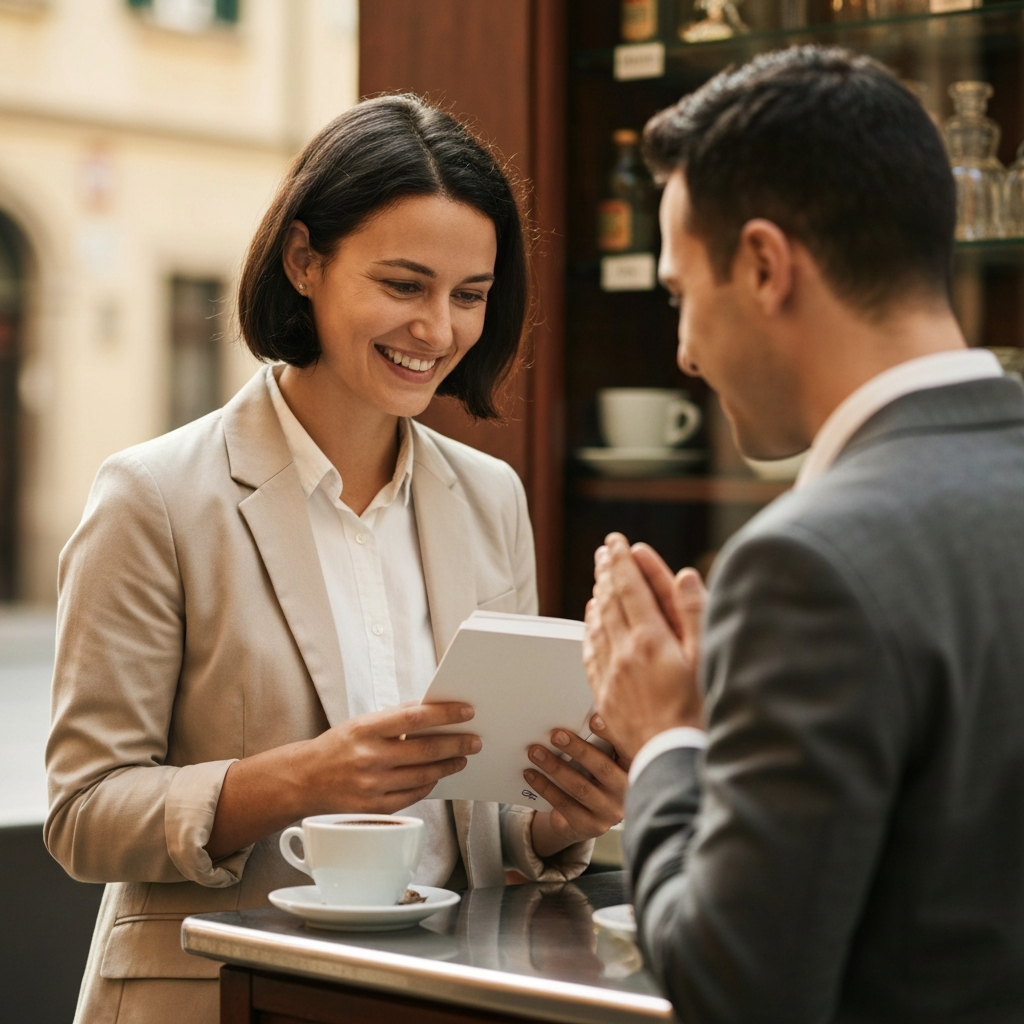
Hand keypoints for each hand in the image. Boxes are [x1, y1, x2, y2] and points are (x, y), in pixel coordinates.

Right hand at [205, 701, 478, 859]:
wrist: (304, 780)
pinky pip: (413, 795)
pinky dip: (430, 783)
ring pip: (423, 775)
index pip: (414, 718)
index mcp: (365, 729)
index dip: (444, 714)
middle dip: (456, 744)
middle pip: (425, 750)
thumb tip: (435, 711)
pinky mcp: (374, 807)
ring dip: (448, 765)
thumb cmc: (338, 746)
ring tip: (462, 757)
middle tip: (475, 740)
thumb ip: (395, 719)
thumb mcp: (362, 723)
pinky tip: (438, 774)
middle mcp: (369, 758)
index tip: (466, 711)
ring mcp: (372, 785)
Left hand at [526, 715, 627, 857]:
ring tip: (535, 752)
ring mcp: (610, 812)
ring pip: (580, 788)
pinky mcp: (591, 826)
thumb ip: (598, 741)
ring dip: (555, 767)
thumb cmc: (593, 774)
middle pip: (603, 769)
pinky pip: (565, 805)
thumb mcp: (602, 758)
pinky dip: (545, 787)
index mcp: (634, 768)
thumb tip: (576, 715)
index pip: (628, 750)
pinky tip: (531, 774)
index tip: (593, 719)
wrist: (586, 816)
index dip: (612, 734)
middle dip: (577, 750)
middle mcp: (626, 792)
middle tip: (555, 735)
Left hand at [583, 533, 705, 761]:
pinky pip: (590, 651)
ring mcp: (612, 673)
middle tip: (605, 550)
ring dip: (598, 596)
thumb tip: (684, 576)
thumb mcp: (706, 659)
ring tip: (599, 577)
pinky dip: (589, 628)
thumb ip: (695, 614)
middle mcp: (625, 652)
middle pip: (610, 601)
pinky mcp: (605, 693)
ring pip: (598, 624)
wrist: (672, 759)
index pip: (631, 589)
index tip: (618, 542)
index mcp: (652, 640)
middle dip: (608, 571)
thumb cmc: (698, 712)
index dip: (623, 562)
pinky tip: (591, 620)